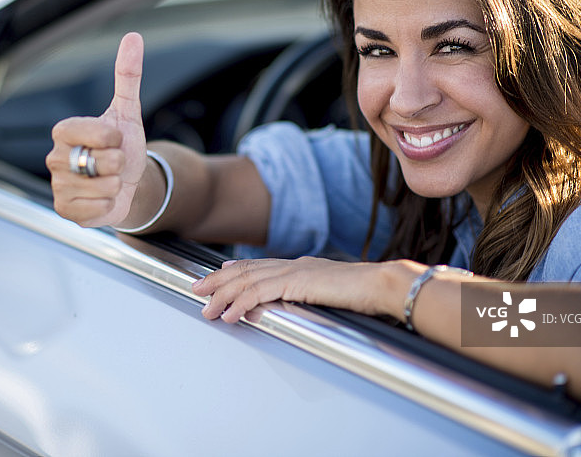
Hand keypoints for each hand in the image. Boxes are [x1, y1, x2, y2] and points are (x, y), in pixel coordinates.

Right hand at [45, 32, 148, 226]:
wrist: (127, 182)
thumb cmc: (123, 145)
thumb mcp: (128, 110)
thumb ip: (127, 75)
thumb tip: (132, 37)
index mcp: (64, 131)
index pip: (92, 132)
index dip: (113, 137)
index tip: (116, 138)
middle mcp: (55, 157)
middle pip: (102, 162)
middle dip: (119, 163)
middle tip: (114, 163)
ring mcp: (58, 185)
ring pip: (102, 186)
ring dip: (116, 184)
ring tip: (110, 180)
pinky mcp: (64, 210)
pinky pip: (96, 209)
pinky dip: (109, 205)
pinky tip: (104, 198)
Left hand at [192, 257, 392, 322]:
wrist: (382, 285)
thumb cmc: (366, 293)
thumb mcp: (332, 292)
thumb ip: (312, 294)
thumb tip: (299, 302)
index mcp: (302, 266)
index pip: (260, 264)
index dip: (236, 267)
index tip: (220, 270)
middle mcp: (294, 264)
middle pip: (246, 269)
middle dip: (218, 280)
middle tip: (198, 289)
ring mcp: (294, 272)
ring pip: (247, 281)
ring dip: (223, 296)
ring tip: (207, 309)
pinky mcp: (296, 283)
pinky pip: (260, 294)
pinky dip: (241, 304)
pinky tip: (230, 315)